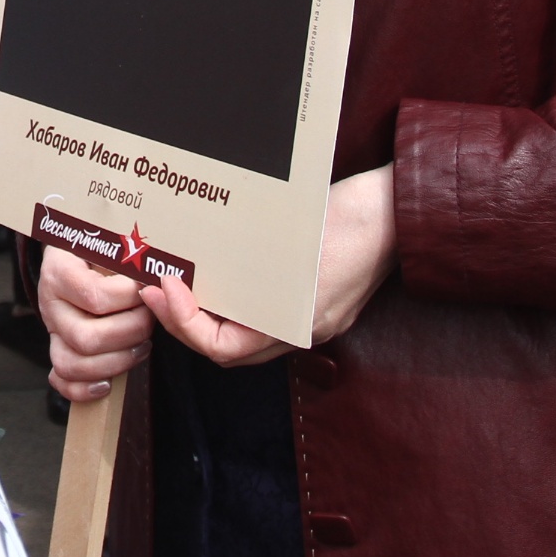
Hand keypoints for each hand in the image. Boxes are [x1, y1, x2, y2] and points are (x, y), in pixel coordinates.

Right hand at [39, 248, 154, 401]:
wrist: (77, 251)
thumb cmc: (101, 244)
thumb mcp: (112, 238)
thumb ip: (131, 254)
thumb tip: (163, 275)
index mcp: (59, 271)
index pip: (95, 297)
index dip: (130, 298)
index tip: (149, 286)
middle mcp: (50, 303)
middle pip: (86, 338)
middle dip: (130, 333)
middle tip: (150, 317)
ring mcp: (52, 330)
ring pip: (74, 364)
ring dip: (117, 361)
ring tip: (142, 345)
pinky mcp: (59, 349)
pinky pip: (62, 381)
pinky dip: (85, 389)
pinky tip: (109, 382)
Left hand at [142, 162, 397, 365]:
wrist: (399, 207)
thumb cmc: (355, 220)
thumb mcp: (297, 249)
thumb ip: (254, 274)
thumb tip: (199, 280)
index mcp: (297, 326)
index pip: (223, 349)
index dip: (184, 322)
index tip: (164, 287)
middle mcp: (301, 330)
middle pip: (226, 345)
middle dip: (182, 320)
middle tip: (156, 284)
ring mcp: (308, 316)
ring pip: (240, 330)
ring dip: (203, 311)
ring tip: (175, 278)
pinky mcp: (311, 296)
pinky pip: (260, 310)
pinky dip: (231, 298)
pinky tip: (214, 272)